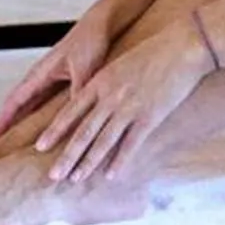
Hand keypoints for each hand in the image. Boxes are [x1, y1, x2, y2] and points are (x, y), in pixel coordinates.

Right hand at [0, 13, 112, 135]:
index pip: (13, 102)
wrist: (102, 24)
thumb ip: (76, 91)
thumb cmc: (91, 40)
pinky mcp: (64, 80)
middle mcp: (41, 77)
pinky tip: (46, 130)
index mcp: (40, 74)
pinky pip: (46, 103)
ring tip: (17, 145)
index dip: (1, 122)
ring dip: (22, 123)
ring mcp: (52, 79)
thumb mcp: (84, 69)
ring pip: (31, 106)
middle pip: (18, 107)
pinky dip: (41, 116)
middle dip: (6, 126)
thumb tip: (71, 118)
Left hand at [33, 18, 215, 183]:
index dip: (55, 131)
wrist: (184, 45)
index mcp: (101, 81)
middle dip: (66, 156)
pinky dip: (119, 161)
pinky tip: (110, 175)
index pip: (70, 111)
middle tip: (53, 175)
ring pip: (103, 141)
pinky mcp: (150, 116)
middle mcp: (110, 96)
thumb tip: (95, 101)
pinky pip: (131, 144)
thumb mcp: (121, 64)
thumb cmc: (155, 51)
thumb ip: (106, 83)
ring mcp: (130, 107)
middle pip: (83, 131)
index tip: (40, 146)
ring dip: (88, 162)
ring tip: (76, 178)